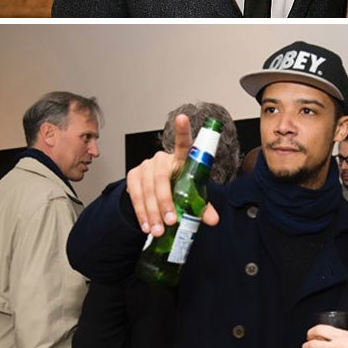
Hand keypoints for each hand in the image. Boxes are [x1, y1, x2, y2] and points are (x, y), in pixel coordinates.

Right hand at [126, 114, 218, 235]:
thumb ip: (202, 206)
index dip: (183, 130)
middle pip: (162, 178)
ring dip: (152, 212)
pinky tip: (146, 225)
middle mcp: (162, 159)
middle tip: (170, 221)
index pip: (183, 142)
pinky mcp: (133, 176)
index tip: (182, 118)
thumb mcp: (191, 195)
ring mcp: (146, 166)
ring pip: (147, 190)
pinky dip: (141, 213)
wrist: (156, 193)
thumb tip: (214, 220)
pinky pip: (135, 195)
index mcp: (181, 158)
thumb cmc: (178, 187)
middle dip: (165, 202)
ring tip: (159, 230)